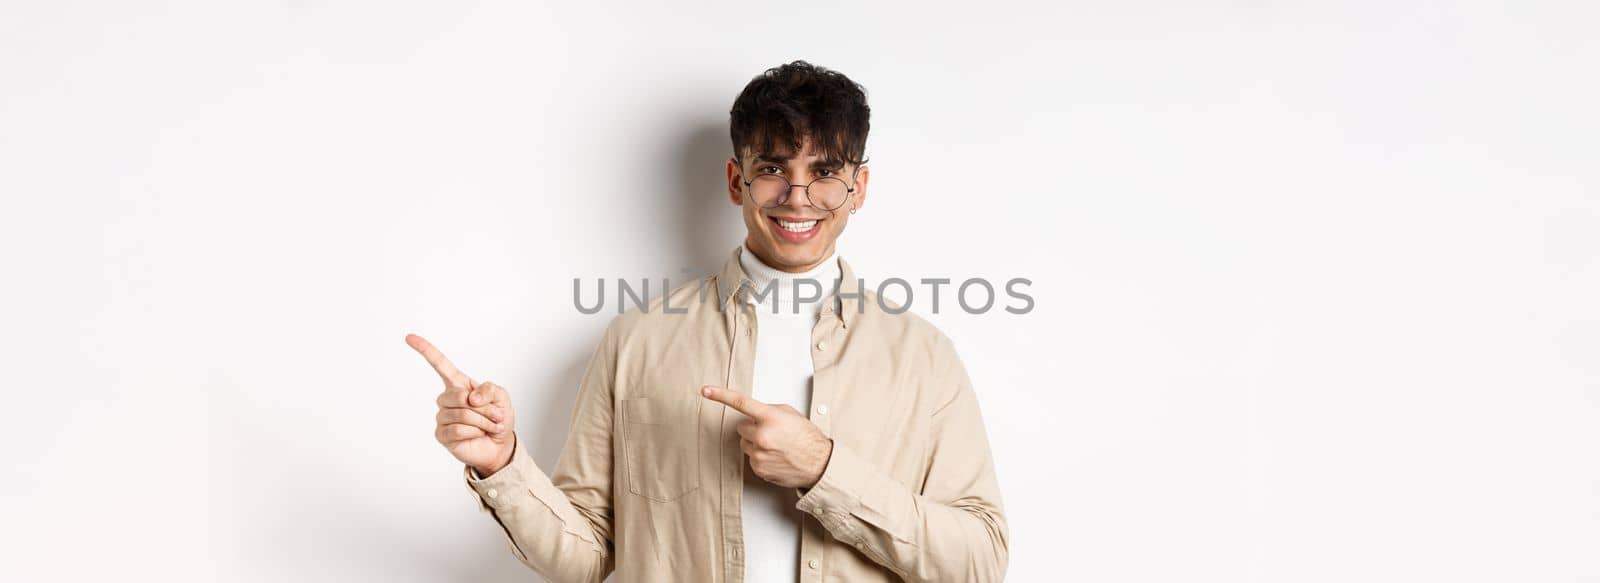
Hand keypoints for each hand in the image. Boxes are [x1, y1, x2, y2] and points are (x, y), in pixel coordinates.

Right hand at [406, 333, 516, 475]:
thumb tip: (469, 397)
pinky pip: (458, 429)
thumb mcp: (501, 397)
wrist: (499, 445)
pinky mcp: (442, 434)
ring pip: (461, 414)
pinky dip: (475, 432)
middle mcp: (447, 399)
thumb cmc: (498, 418)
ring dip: (483, 421)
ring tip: (491, 425)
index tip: (409, 337)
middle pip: (458, 396)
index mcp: (458, 384)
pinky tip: (479, 434)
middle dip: (483, 408)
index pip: (440, 364)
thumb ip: (489, 389)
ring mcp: (442, 417)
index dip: (425, 350)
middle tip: (496, 415)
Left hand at [699, 385, 832, 488]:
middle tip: (771, 433)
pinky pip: (751, 459)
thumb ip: (769, 410)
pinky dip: (760, 457)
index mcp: (770, 418)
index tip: (705, 390)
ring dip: (756, 443)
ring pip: (745, 444)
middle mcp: (761, 436)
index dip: (720, 395)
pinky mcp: (758, 469)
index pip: (740, 403)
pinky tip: (776, 458)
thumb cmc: (807, 438)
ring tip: (776, 447)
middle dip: (752, 428)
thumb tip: (754, 413)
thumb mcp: (790, 414)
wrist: (819, 464)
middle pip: (741, 427)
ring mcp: (758, 454)